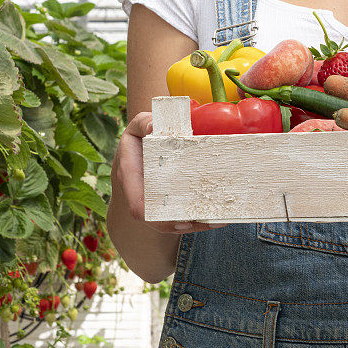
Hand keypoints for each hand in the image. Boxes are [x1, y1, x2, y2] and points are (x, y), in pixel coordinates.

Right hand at [111, 111, 229, 233]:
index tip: (171, 218)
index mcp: (131, 176)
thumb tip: (152, 126)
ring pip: (171, 220)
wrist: (142, 142)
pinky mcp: (168, 198)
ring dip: (193, 223)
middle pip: (156, 219)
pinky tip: (216, 216)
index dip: (152, 216)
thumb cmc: (141, 132)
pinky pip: (180, 212)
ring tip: (216, 221)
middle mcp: (141, 192)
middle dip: (177, 225)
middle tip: (201, 222)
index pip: (137, 205)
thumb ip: (144, 122)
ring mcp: (154, 197)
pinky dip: (197, 217)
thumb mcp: (139, 124)